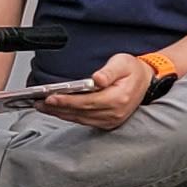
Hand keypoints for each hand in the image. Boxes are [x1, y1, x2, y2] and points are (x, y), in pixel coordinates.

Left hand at [35, 50, 157, 131]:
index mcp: (119, 98)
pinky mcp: (108, 123)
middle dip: (58, 108)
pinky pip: (84, 121)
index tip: (50, 98)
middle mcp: (115, 113)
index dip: (67, 101)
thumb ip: (109, 71)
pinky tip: (59, 110)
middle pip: (80, 112)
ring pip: (80, 119)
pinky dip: (70, 116)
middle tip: (39, 103)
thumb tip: (96, 79)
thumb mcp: (123, 62)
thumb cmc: (132, 70)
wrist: (146, 81)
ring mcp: (111, 120)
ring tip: (43, 106)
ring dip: (60, 113)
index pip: (87, 102)